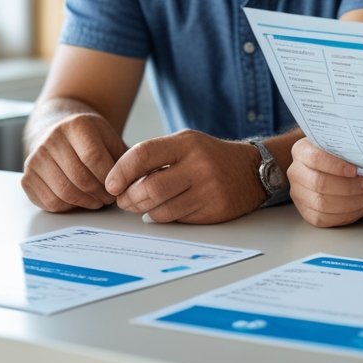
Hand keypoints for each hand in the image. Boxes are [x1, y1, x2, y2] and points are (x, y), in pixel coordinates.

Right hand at [21, 112, 127, 211]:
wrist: (58, 132)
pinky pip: (50, 202)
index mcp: (76, 125)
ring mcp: (36, 158)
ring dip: (86, 203)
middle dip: (100, 194)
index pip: (94, 158)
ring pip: (64, 193)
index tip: (118, 187)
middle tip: (109, 198)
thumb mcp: (110, 139)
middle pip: (80, 179)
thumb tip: (134, 184)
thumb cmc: (91, 140)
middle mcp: (52, 138)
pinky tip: (79, 200)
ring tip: (97, 200)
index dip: (109, 179)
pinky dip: (68, 207)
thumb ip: (123, 159)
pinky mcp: (27, 177)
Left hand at [106, 131, 263, 223]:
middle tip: (123, 200)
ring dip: (144, 211)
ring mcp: (208, 189)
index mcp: (186, 143)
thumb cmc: (209, 157)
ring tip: (141, 206)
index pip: (143, 154)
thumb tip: (118, 180)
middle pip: (149, 188)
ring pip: (161, 209)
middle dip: (129, 198)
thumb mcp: (185, 144)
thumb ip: (155, 156)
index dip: (120, 172)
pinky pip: (177, 220)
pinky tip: (165, 209)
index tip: (110, 184)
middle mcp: (198, 165)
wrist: (252, 170)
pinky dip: (164, 217)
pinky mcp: (214, 211)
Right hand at [287, 137, 362, 227]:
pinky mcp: (306, 211)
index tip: (356, 170)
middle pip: (320, 184)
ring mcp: (298, 194)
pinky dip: (347, 215)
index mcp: (301, 151)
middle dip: (350, 187)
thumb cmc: (335, 153)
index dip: (336, 166)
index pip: (316, 159)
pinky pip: (325, 219)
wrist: (325, 165)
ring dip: (352, 203)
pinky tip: (362, 208)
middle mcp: (296, 173)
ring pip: (322, 205)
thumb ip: (347, 149)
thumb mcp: (338, 144)